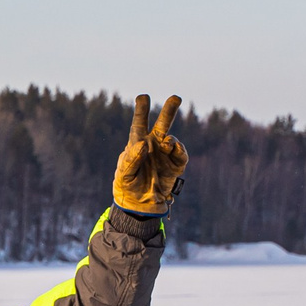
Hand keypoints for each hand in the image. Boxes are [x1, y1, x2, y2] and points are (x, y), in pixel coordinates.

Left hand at [112, 93, 186, 214]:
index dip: (141, 110)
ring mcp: (166, 155)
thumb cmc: (127, 188)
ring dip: (171, 138)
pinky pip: (181, 154)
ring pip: (173, 139)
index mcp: (137, 145)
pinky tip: (173, 149)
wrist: (140, 208)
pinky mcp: (175, 166)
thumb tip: (143, 143)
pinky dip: (179, 150)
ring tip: (167, 143)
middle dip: (169, 110)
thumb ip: (131, 159)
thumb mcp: (123, 175)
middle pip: (162, 124)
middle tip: (176, 98)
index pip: (139, 124)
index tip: (143, 97)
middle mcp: (153, 146)